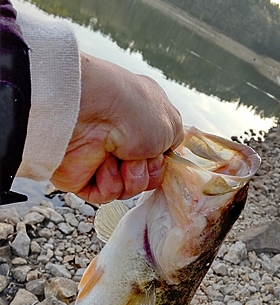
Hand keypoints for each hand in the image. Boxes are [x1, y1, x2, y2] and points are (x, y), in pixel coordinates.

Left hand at [51, 52, 182, 203]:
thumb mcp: (171, 123)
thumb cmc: (132, 110)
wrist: (91, 111)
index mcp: (140, 121)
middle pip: (146, 176)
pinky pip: (106, 194)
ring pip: (129, 188)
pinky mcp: (82, 177)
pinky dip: (110, 182)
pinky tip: (104, 163)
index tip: (162, 154)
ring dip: (131, 176)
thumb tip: (163, 153)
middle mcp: (120, 139)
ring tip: (121, 155)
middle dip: (149, 171)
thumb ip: (173, 141)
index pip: (158, 155)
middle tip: (141, 153)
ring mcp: (101, 158)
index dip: (162, 160)